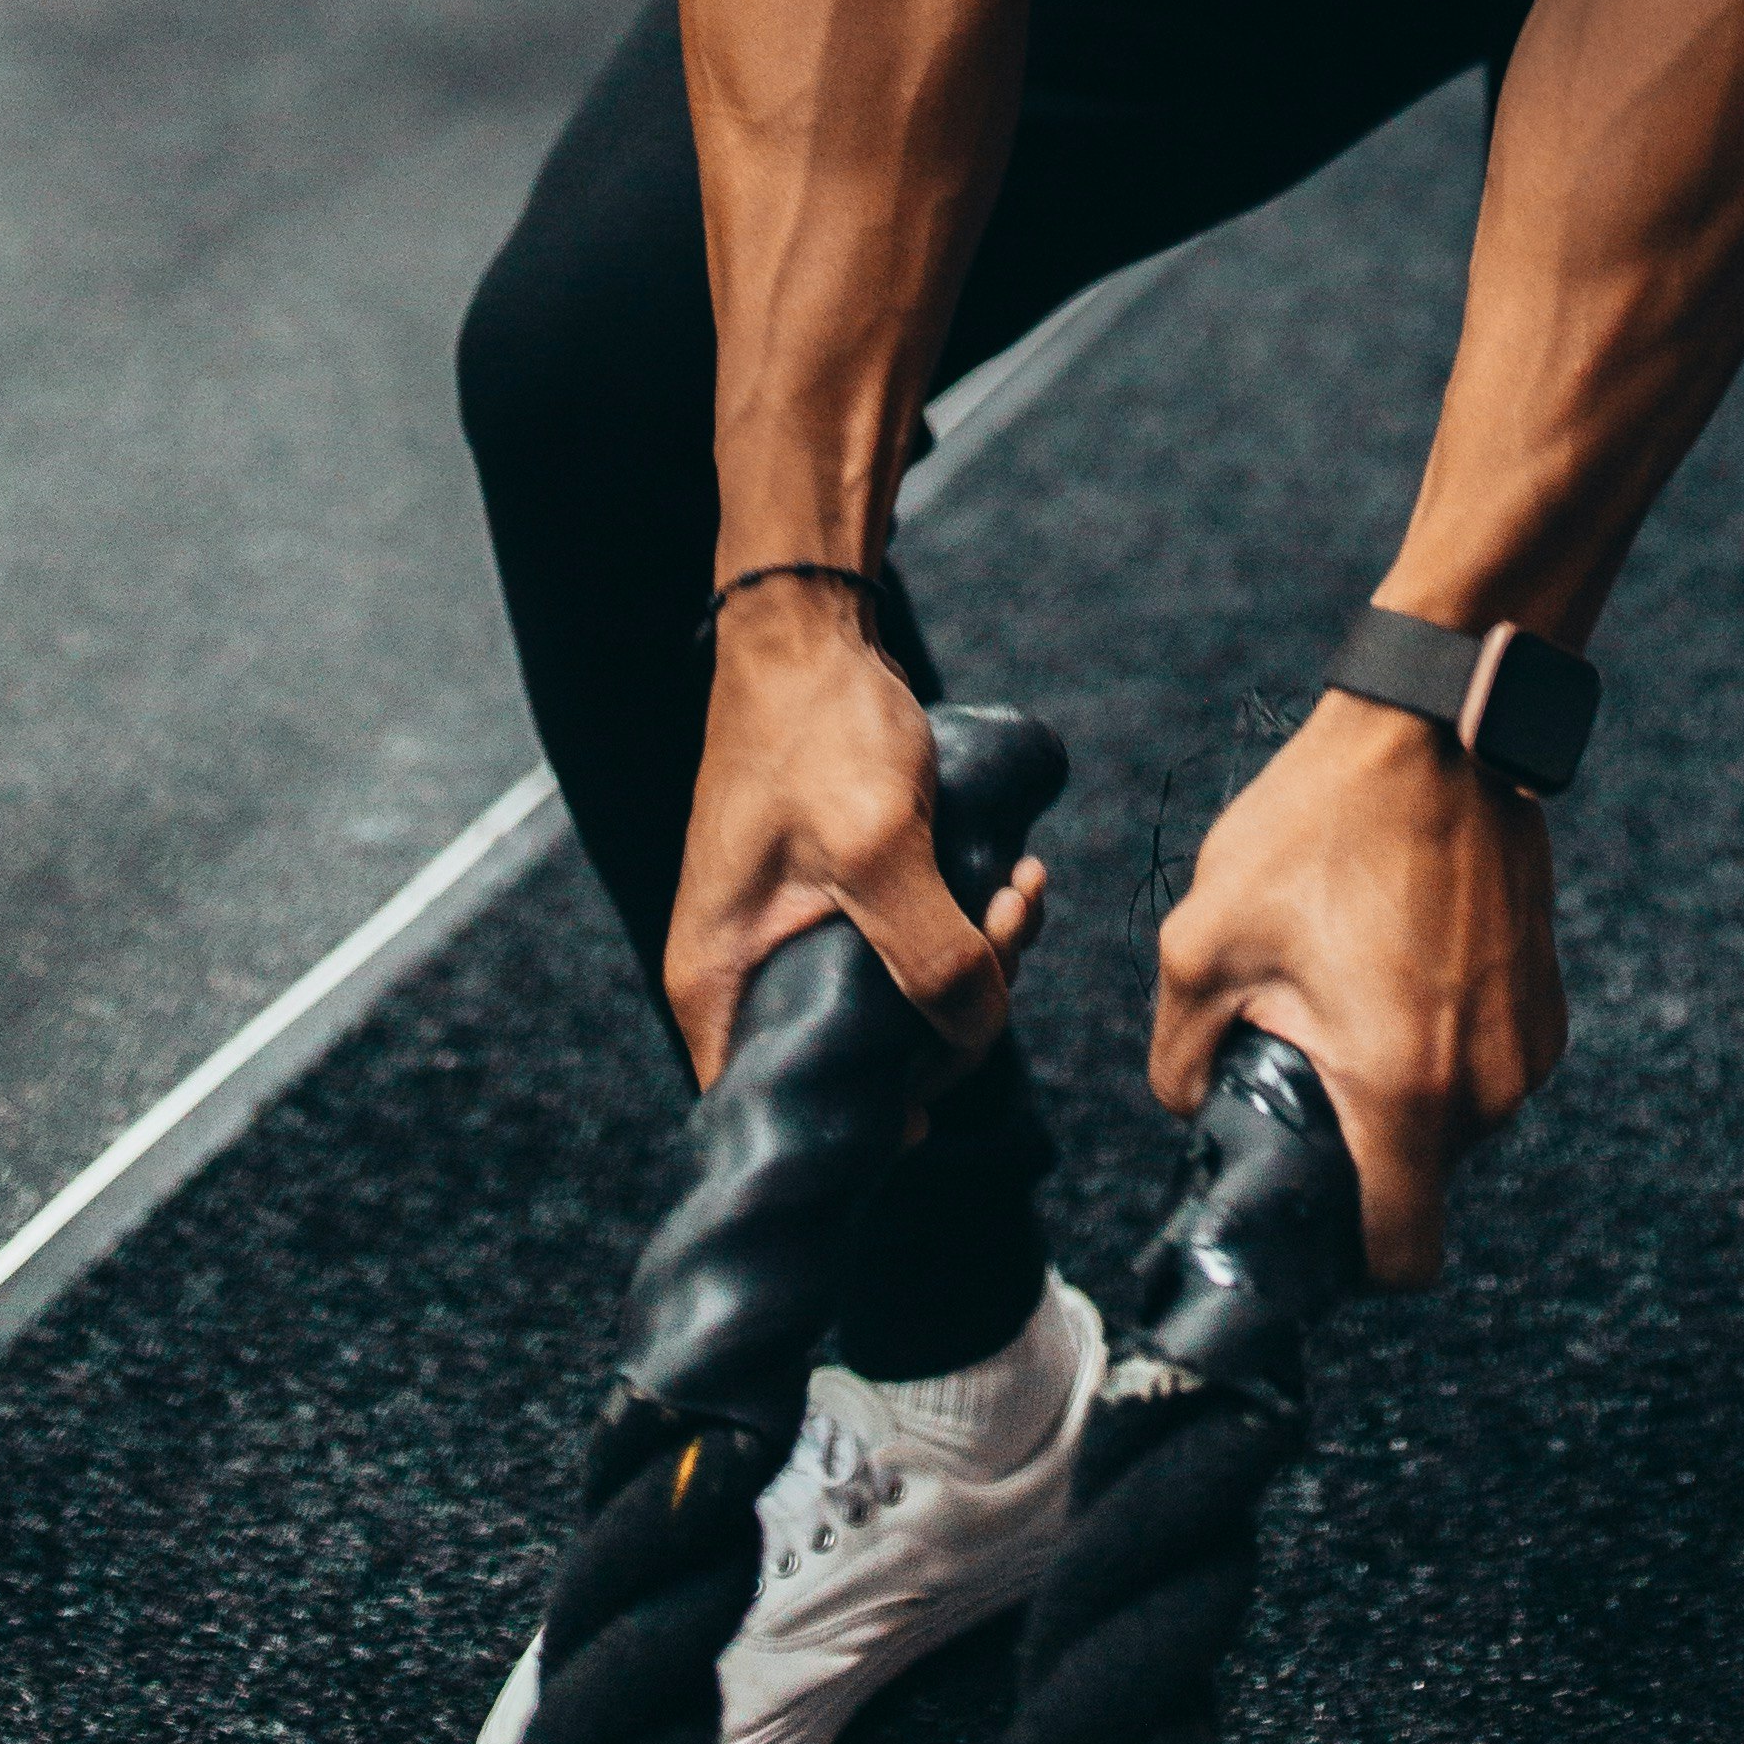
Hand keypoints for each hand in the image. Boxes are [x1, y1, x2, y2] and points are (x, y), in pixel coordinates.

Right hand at [665, 587, 1049, 1092]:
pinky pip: (909, 948)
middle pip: (866, 1060)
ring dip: (979, 956)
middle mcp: (745, 976)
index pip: (791, 1110)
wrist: (809, 627)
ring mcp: (789, 937)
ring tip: (1022, 885)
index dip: (876, 1115)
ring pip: (901, 1001)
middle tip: (1010, 926)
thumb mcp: (878, 845)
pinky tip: (1013, 877)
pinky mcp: (835, 900)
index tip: (951, 1053)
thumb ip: (930, 953)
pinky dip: (966, 924)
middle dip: (958, 1009)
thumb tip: (980, 1030)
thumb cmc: (818, 728)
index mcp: (721, 987)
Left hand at [1150, 685, 1564, 1282]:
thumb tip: (1188, 1110)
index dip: (1348, 1262)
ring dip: (1403, 1093)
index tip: (1309, 1211)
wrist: (1432, 728)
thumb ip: (1178, 1057)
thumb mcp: (1204, 939)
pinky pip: (1488, 1067)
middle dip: (1363, 1152)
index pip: (1400, 1258)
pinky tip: (1396, 970)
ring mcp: (1530, 1043)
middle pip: (1422, 1185)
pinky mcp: (1548, 1000)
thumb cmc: (1317, 827)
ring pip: (1457, 1126)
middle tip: (1305, 1065)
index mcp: (1403, 1091)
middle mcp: (1488, 1086)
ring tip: (1350, 997)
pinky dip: (1443, 1046)